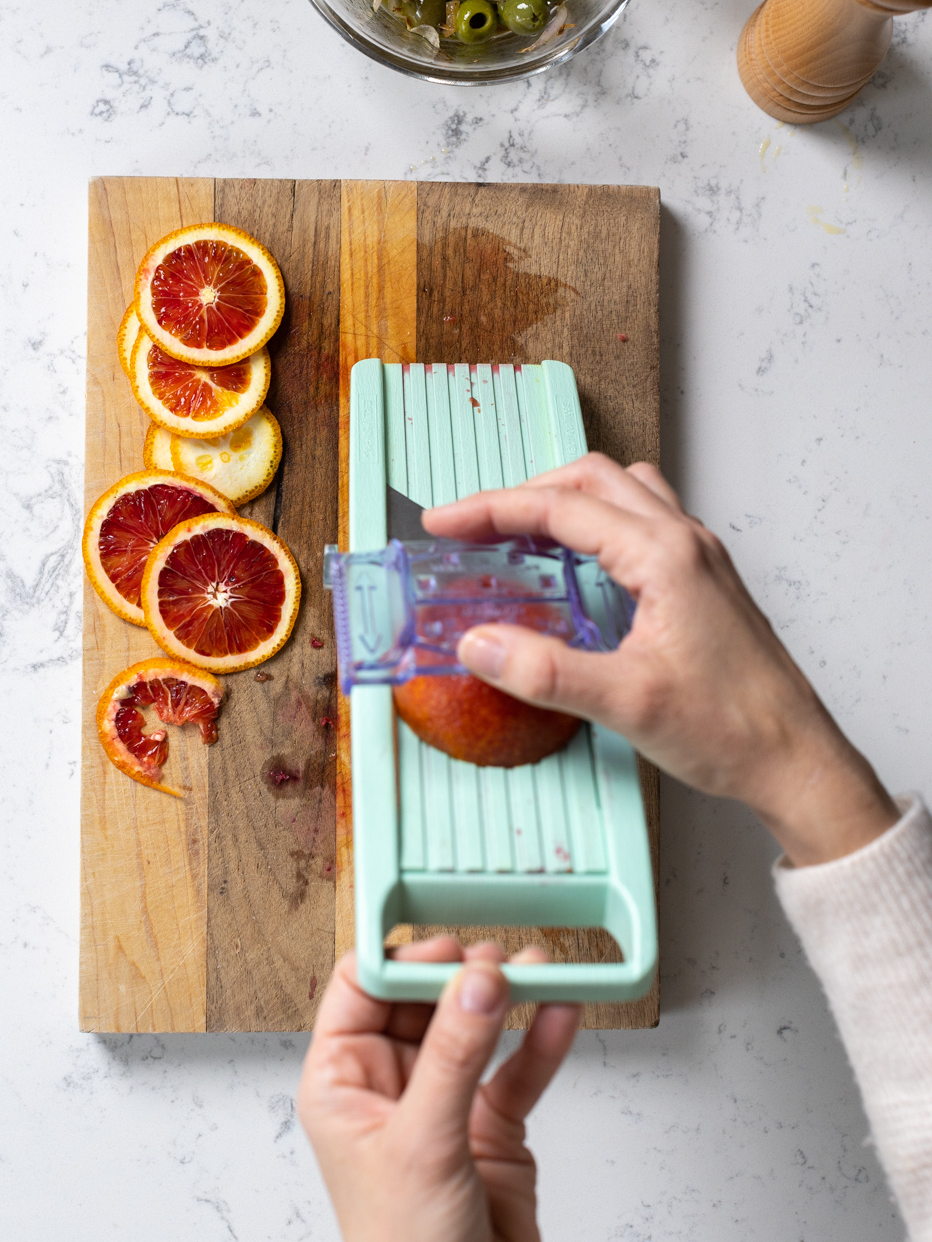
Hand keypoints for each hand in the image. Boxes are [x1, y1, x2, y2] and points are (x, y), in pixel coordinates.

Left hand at [298, 936, 580, 1241]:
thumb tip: (476, 982)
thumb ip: (454, 1056)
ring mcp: (444, 1102)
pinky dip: (542, 1038)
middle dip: (463, 971)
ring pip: (476, 1027)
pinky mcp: (491, 1126)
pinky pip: (518, 1067)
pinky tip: (562, 1008)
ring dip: (508, 996)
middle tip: (499, 955)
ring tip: (538, 966)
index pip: (362, 989)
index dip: (402, 959)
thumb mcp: (422, 1145)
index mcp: (342, 1081)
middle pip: (425, 999)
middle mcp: (390, 1085)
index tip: (447, 943)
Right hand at [424, 454, 897, 866]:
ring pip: (621, 492)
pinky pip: (642, 522)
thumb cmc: (734, 730)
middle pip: (590, 480)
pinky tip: (577, 564)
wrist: (797, 761)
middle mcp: (685, 543)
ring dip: (565, 498)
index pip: (560, 506)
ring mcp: (699, 559)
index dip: (491, 509)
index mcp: (665, 556)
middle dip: (523, 494)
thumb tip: (480, 644)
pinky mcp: (703, 582)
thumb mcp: (627, 704)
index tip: (444, 521)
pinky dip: (596, 523)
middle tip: (471, 524)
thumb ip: (544, 671)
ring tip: (518, 531)